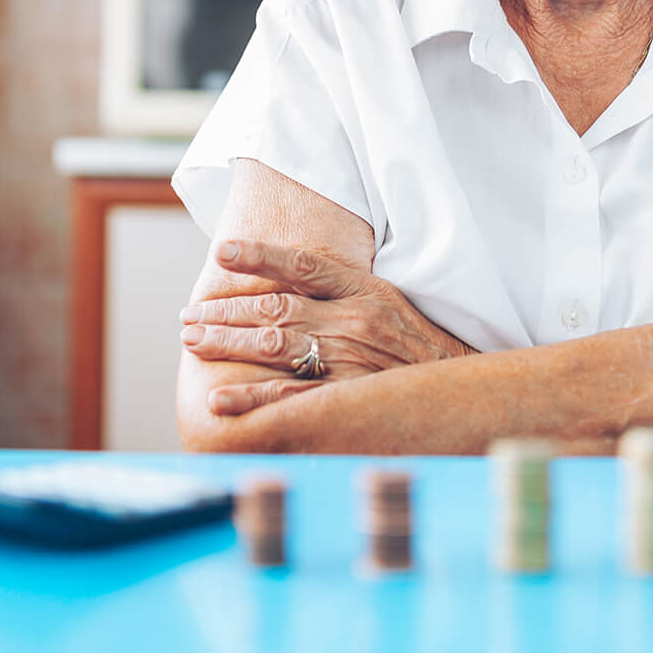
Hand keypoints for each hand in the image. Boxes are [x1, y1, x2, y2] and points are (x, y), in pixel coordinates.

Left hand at [181, 239, 474, 415]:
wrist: (464, 391)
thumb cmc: (421, 346)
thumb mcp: (389, 302)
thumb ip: (344, 290)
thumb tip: (292, 280)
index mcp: (365, 291)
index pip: (304, 265)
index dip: (260, 256)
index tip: (222, 252)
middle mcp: (354, 321)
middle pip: (275, 308)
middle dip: (225, 309)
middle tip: (189, 314)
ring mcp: (350, 361)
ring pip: (273, 345)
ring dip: (226, 342)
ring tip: (192, 340)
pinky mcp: (348, 399)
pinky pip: (290, 397)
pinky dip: (251, 398)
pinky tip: (218, 399)